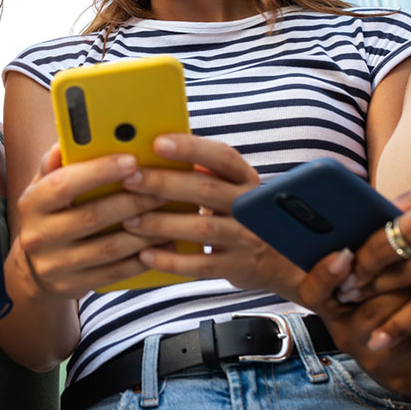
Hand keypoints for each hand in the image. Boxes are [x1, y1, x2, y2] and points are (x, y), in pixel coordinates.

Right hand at [14, 144, 168, 298]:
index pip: (65, 184)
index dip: (99, 172)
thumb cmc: (50, 214)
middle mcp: (38, 235)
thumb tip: (65, 140)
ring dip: (144, 232)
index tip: (132, 160)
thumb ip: (56, 163)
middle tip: (165, 189)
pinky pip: (114, 273)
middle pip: (92, 217)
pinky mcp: (72, 286)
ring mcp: (54, 265)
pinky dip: (141, 258)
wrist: (34, 268)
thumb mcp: (45, 186)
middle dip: (133, 201)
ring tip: (171, 216)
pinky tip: (163, 244)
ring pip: (108, 248)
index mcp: (32, 203)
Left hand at [120, 134, 302, 299]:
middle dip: (164, 183)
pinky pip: (201, 265)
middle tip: (129, 179)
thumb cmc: (239, 214)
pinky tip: (145, 255)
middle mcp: (249, 206)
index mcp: (245, 179)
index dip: (190, 148)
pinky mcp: (237, 267)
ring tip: (129, 220)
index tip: (158, 142)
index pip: (221, 157)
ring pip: (201, 228)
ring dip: (161, 223)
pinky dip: (171, 261)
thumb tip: (151, 150)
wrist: (282, 260)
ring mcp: (245, 238)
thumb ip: (201, 173)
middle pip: (205, 190)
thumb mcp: (231, 188)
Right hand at [297, 249, 410, 409]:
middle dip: (400, 283)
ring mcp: (373, 361)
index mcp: (331, 308)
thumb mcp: (375, 275)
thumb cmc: (395, 296)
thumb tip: (378, 208)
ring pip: (404, 329)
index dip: (325, 274)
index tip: (345, 253)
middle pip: (369, 308)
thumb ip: (371, 251)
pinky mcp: (404, 379)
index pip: (314, 293)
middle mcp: (345, 337)